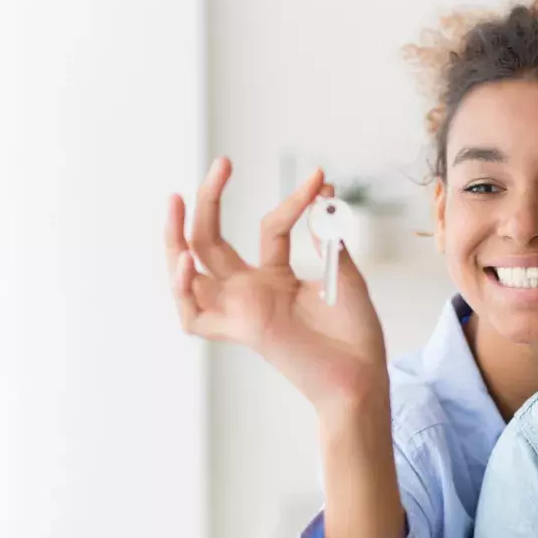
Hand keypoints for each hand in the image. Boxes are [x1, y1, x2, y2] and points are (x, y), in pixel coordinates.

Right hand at [166, 158, 387, 414]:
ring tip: (175, 201)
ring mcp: (242, 310)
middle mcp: (251, 292)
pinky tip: (186, 263)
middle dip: (210, 200)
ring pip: (190, 273)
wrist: (362, 375)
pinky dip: (183, 292)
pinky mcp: (242, 330)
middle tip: (222, 163)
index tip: (320, 179)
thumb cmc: (355, 333)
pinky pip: (195, 317)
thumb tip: (324, 192)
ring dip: (175, 238)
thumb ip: (327, 235)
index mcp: (274, 278)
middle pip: (210, 242)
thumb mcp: (343, 271)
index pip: (269, 227)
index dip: (295, 200)